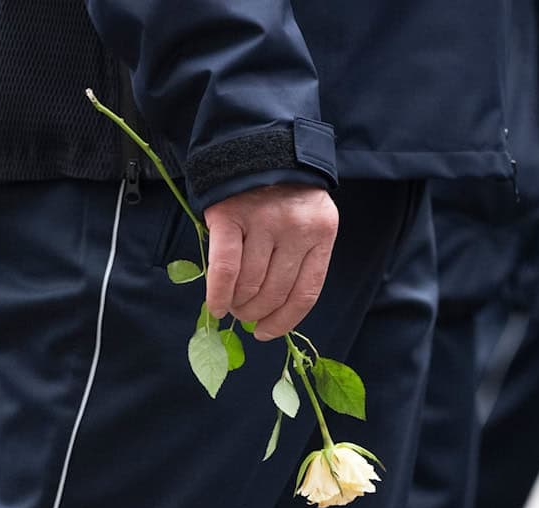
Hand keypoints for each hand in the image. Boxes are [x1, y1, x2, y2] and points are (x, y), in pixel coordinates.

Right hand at [204, 184, 338, 340]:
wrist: (258, 144)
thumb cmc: (284, 192)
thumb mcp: (308, 220)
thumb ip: (299, 257)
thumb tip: (273, 311)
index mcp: (321, 232)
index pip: (306, 292)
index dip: (285, 320)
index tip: (267, 332)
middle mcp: (296, 228)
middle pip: (275, 291)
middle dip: (256, 312)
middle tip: (244, 316)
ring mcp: (264, 221)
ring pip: (250, 283)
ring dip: (238, 305)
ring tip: (232, 308)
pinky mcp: (231, 215)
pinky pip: (225, 267)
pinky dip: (218, 293)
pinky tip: (216, 306)